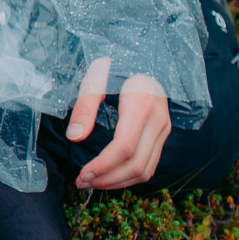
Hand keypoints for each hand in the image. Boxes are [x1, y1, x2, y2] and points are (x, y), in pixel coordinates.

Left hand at [66, 56, 172, 189]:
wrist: (146, 57)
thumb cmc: (116, 65)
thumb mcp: (95, 78)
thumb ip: (85, 107)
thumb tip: (74, 137)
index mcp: (141, 105)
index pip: (124, 147)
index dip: (103, 166)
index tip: (82, 173)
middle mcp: (158, 121)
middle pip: (136, 164)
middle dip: (108, 179)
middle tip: (81, 182)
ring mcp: (164, 129)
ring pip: (146, 169)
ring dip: (118, 182)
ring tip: (92, 182)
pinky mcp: (162, 134)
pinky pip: (149, 163)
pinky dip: (129, 175)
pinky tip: (109, 175)